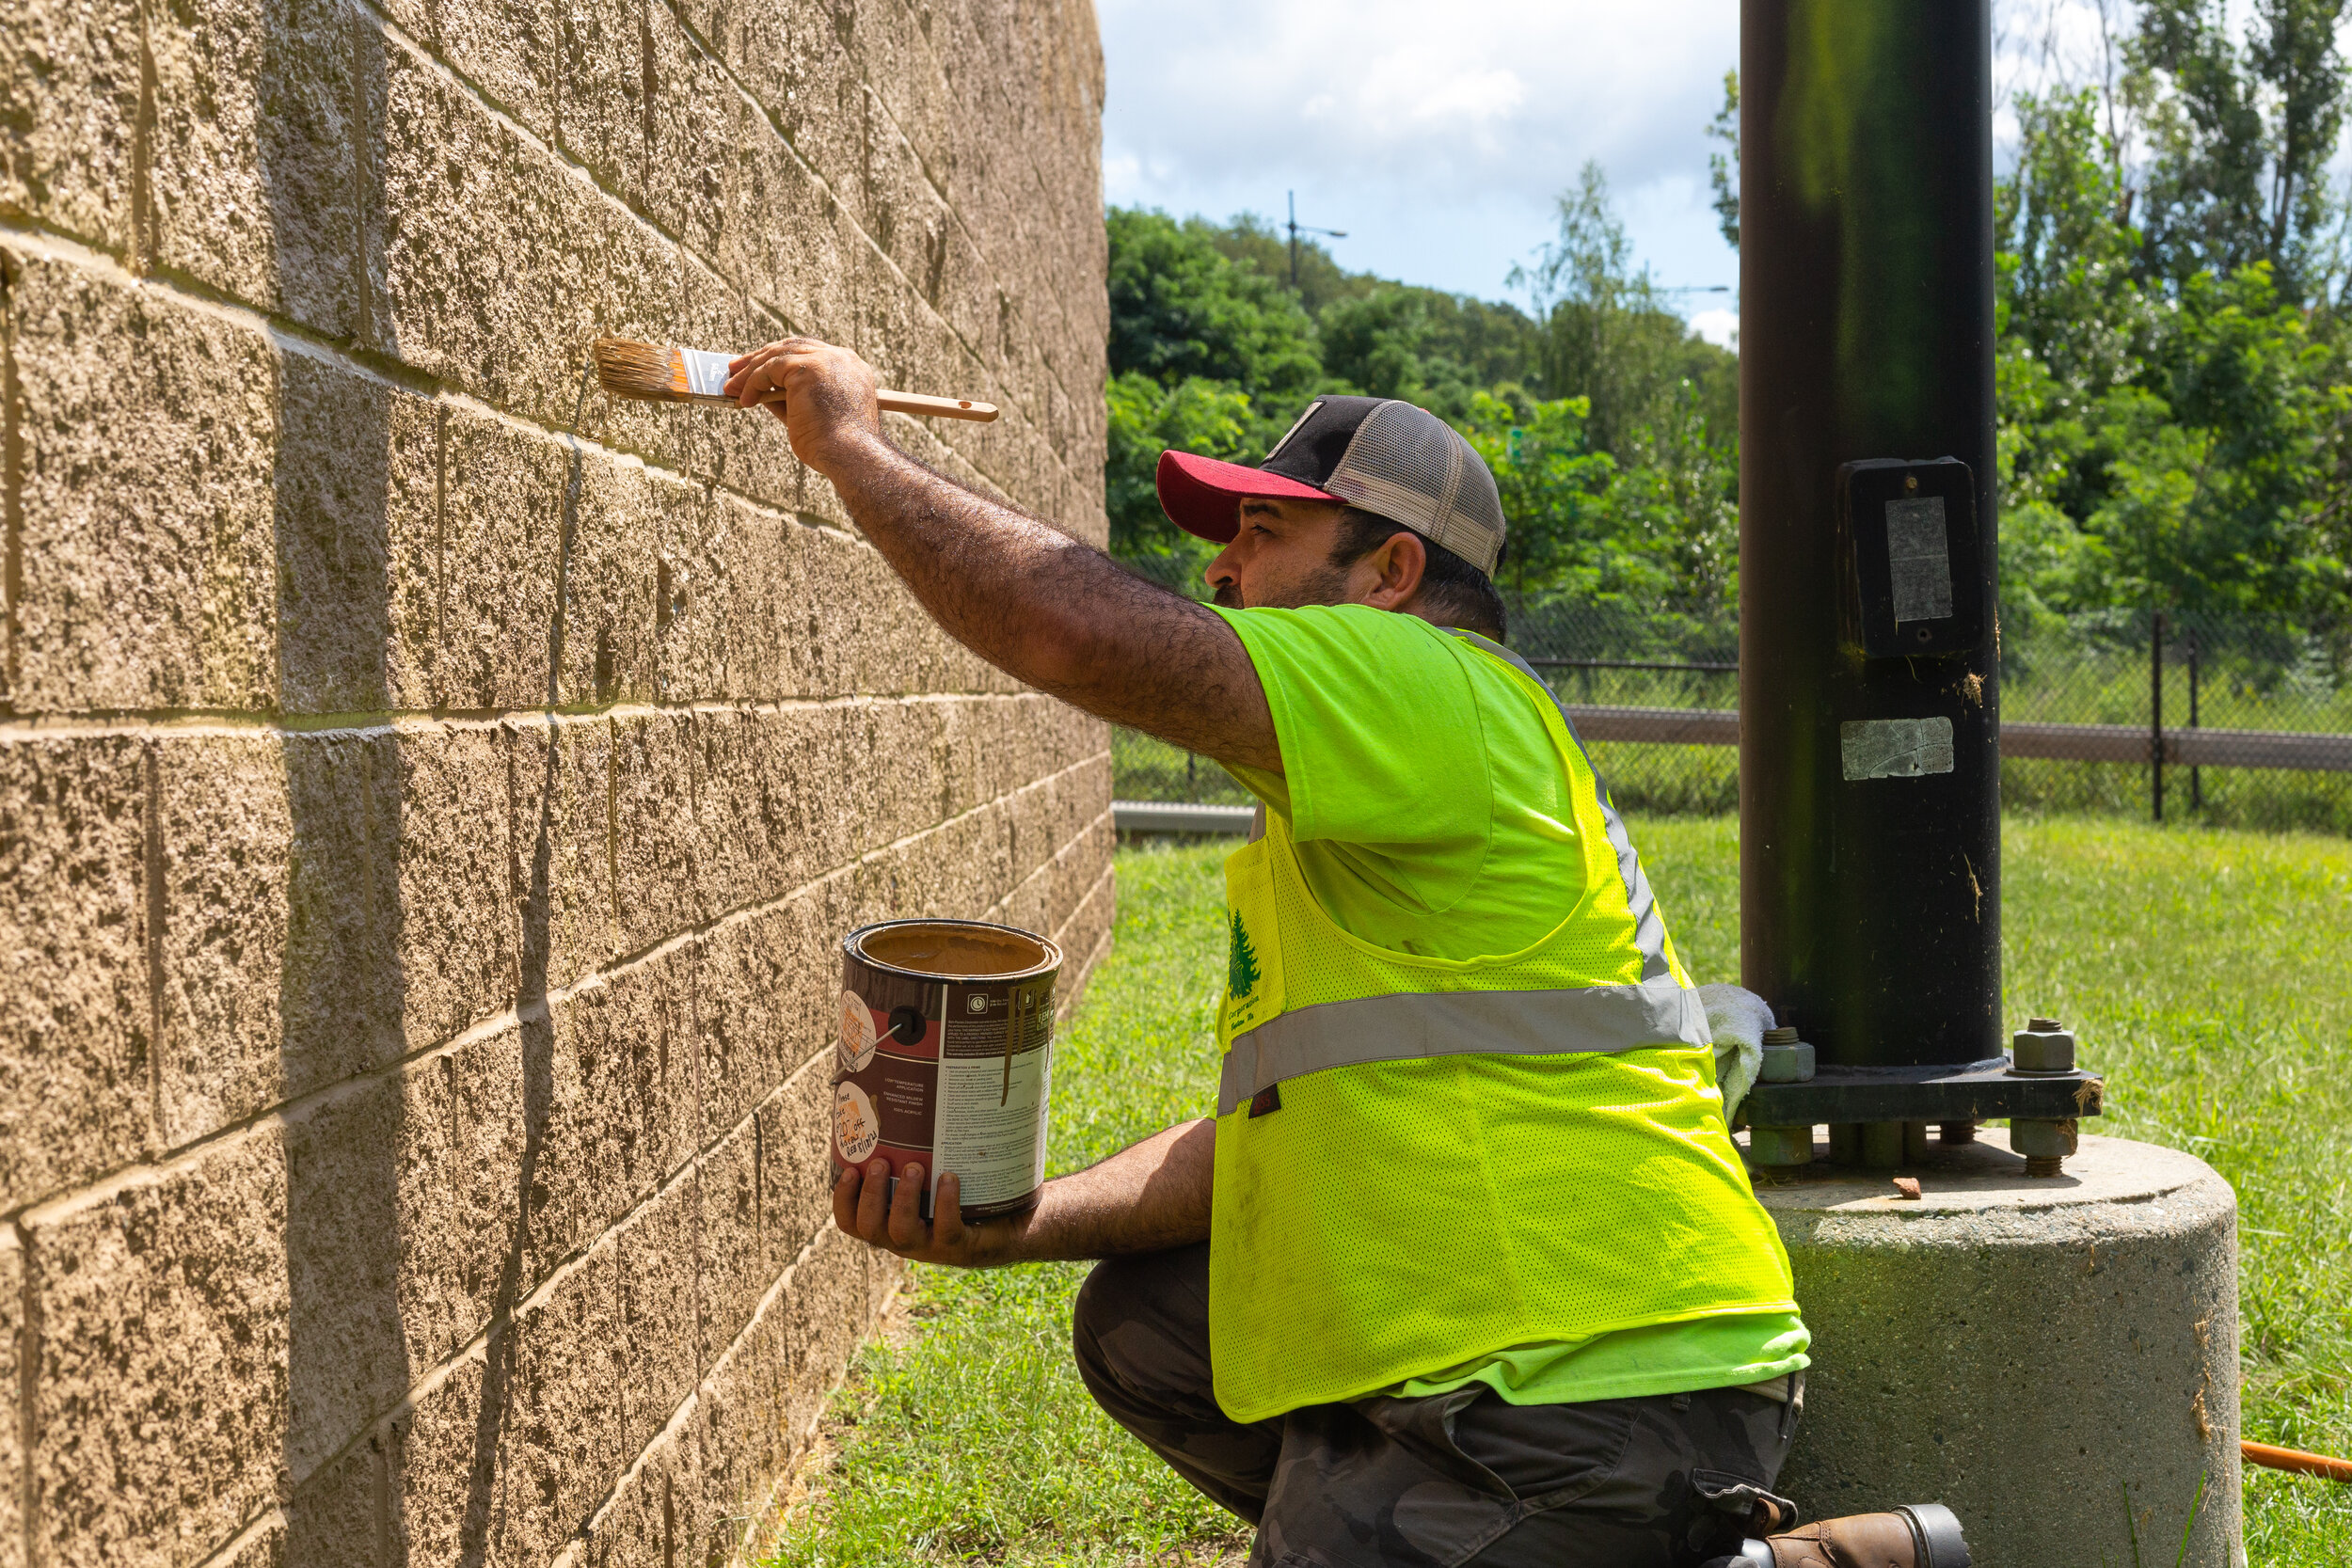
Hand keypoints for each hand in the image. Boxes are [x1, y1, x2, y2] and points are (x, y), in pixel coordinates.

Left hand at [722, 337, 884, 475]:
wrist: (851, 455)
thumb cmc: (835, 446)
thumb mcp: (811, 415)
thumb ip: (789, 398)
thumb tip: (760, 391)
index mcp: (849, 368)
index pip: (809, 352)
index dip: (782, 359)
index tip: (760, 368)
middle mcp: (841, 358)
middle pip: (792, 346)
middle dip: (760, 358)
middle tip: (736, 369)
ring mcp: (826, 360)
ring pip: (778, 355)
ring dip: (750, 371)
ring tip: (731, 387)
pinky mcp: (808, 367)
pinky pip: (770, 368)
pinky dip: (753, 382)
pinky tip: (745, 399)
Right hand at [831, 1159, 1029, 1266]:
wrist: (1010, 1222)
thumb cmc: (966, 1192)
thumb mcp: (934, 1172)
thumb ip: (913, 1151)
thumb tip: (901, 1094)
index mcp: (890, 1221)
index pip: (852, 1221)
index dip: (843, 1200)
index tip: (850, 1169)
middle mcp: (904, 1238)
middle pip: (870, 1228)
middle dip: (871, 1194)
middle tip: (881, 1162)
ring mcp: (931, 1246)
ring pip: (902, 1232)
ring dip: (903, 1198)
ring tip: (915, 1167)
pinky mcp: (959, 1246)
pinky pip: (947, 1229)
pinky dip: (945, 1203)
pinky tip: (949, 1178)